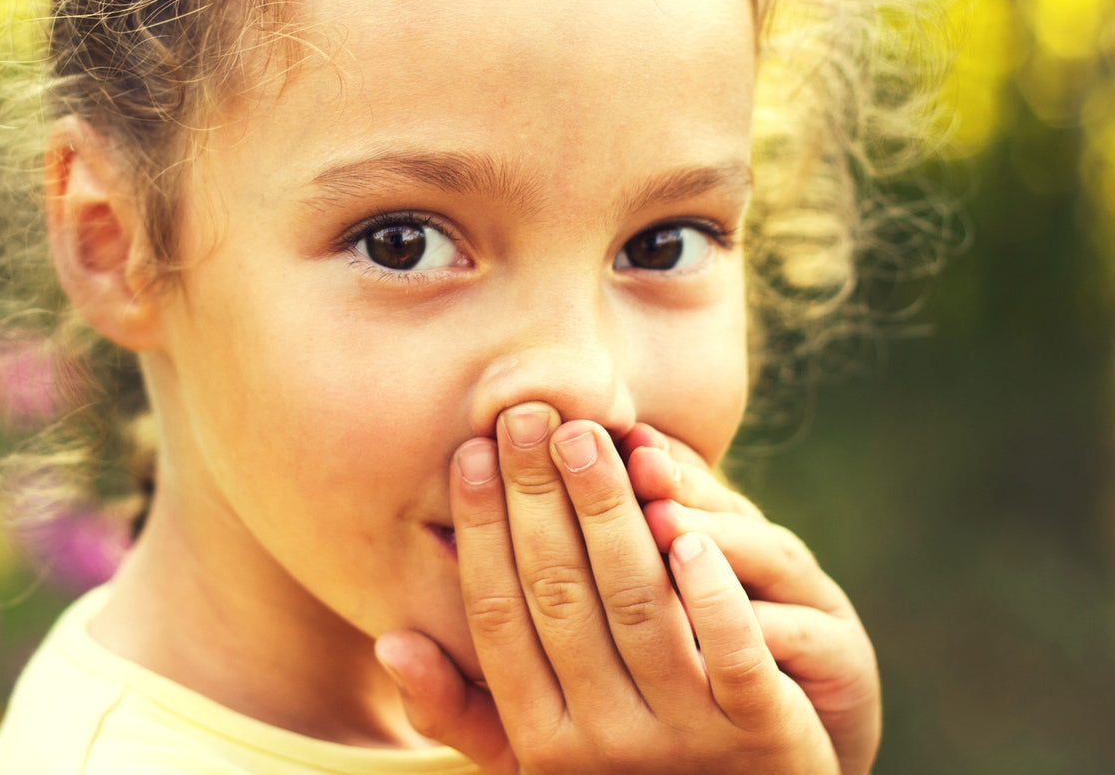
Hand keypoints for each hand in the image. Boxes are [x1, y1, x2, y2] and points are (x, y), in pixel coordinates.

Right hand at [376, 403, 842, 773]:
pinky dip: (708, 589)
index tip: (474, 450)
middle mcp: (601, 742)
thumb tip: (390, 644)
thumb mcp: (532, 763)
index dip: (483, 527)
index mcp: (538, 739)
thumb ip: (462, 708)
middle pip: (560, 594)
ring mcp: (684, 739)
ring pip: (637, 604)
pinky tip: (684, 522)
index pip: (498, 613)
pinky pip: (731, 652)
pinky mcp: (762, 733)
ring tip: (590, 437)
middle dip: (539, 495)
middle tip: (529, 414)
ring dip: (609, 512)